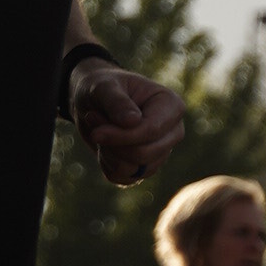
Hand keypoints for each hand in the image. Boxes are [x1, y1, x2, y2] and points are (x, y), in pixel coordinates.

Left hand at [72, 60, 183, 186]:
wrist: (93, 101)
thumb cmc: (102, 87)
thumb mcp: (103, 87)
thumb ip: (116, 101)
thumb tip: (133, 121)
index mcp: (171, 106)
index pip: (152, 131)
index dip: (121, 135)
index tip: (96, 131)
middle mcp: (173, 131)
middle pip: (145, 154)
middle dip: (112, 143)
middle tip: (92, 120)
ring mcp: (162, 151)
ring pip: (134, 169)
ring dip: (107, 153)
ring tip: (99, 130)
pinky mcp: (145, 167)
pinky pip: (124, 178)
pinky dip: (107, 164)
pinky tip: (104, 146)